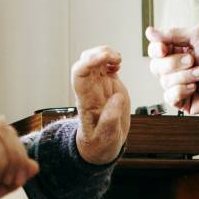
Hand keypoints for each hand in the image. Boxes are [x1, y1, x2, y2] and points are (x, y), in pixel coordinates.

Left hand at [72, 46, 130, 163]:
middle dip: (99, 53)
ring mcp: (98, 85)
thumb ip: (110, 120)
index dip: (88, 62)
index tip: (103, 57)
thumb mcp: (105, 138)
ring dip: (106, 53)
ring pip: (95, 59)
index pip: (79, 74)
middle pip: (86, 61)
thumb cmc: (100, 143)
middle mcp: (90, 89)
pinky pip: (105, 65)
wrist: (103, 144)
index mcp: (86, 100)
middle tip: (116, 58)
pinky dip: (112, 59)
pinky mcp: (108, 84)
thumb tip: (117, 98)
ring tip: (118, 60)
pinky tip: (118, 64)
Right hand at [145, 26, 198, 113]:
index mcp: (176, 51)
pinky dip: (183, 90)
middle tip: (192, 60)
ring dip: (185, 76)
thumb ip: (172, 33)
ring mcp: (178, 85)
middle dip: (174, 63)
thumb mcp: (197, 36)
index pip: (154, 51)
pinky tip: (196, 87)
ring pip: (164, 81)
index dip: (156, 50)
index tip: (164, 49)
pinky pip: (169, 96)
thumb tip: (149, 32)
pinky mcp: (182, 100)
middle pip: (155, 66)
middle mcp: (175, 68)